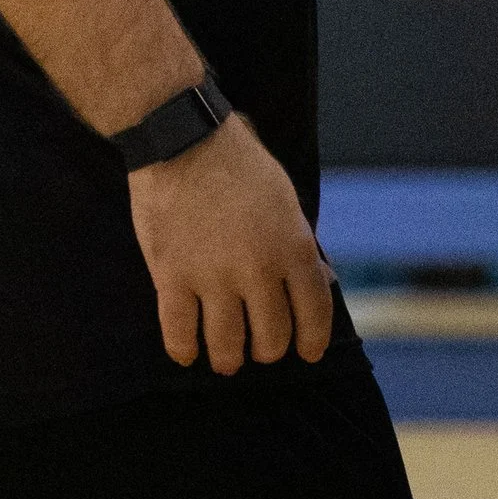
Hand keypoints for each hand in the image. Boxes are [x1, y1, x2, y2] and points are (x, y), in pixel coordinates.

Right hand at [128, 112, 334, 373]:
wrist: (182, 139)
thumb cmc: (238, 164)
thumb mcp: (286, 199)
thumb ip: (303, 246)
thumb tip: (325, 283)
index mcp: (293, 248)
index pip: (314, 316)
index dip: (312, 343)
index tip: (306, 354)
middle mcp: (258, 270)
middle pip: (271, 339)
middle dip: (267, 350)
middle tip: (257, 347)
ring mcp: (213, 277)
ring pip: (227, 347)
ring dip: (228, 359)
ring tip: (224, 359)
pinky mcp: (172, 276)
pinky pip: (179, 334)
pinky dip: (183, 350)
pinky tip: (186, 352)